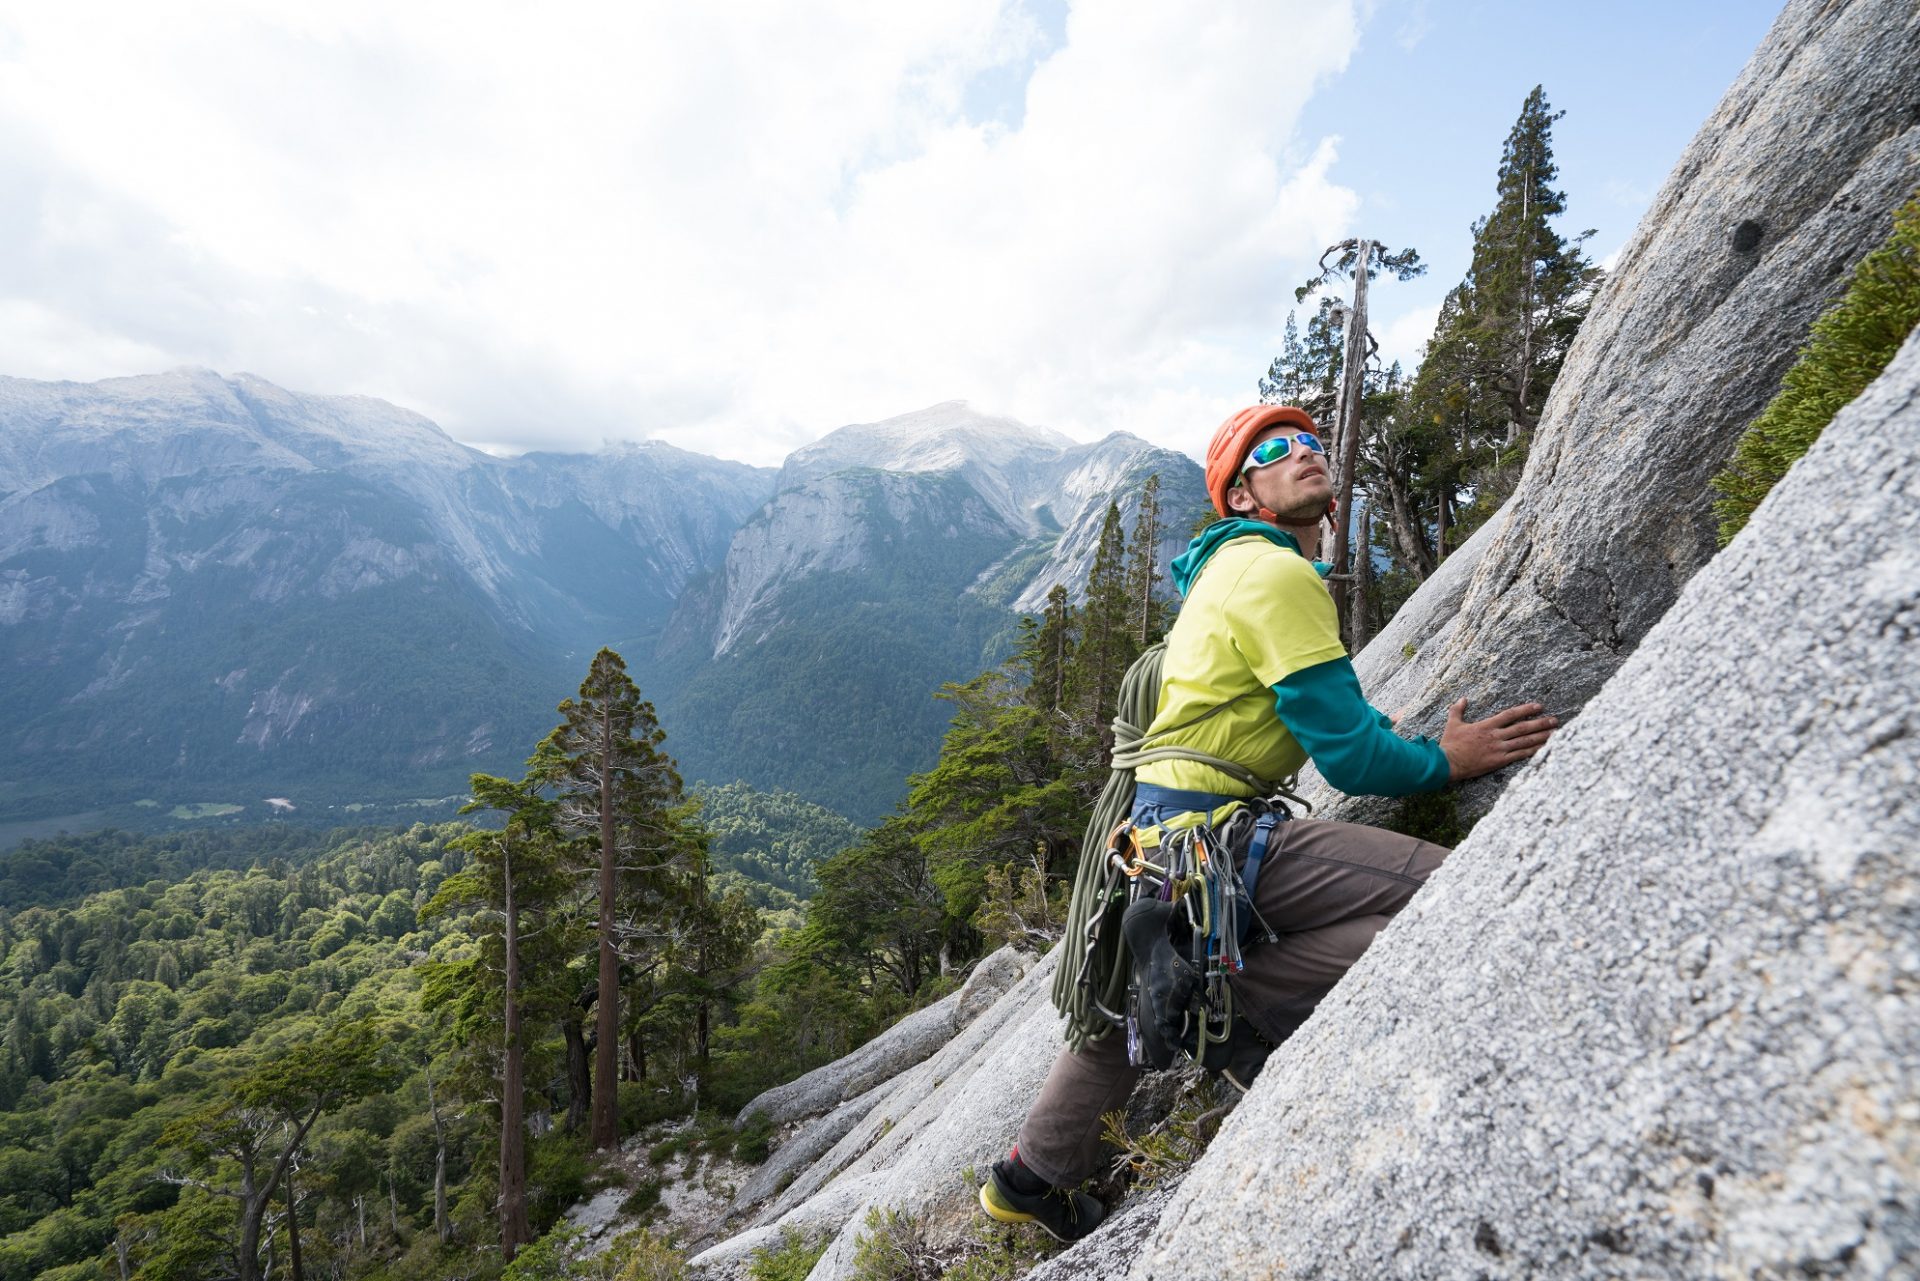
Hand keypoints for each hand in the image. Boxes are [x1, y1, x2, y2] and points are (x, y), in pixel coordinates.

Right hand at [1440, 699, 1557, 781]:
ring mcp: (1499, 749)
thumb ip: (1458, 710)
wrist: (1448, 763)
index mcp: (1486, 725)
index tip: (1539, 706)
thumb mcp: (1452, 723)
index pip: (1510, 714)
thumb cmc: (1450, 744)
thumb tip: (1463, 698)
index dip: (1525, 709)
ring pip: (1524, 741)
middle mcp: (1496, 736)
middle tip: (1555, 720)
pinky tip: (1543, 749)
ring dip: (1541, 737)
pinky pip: (1519, 756)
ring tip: (1555, 733)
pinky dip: (1532, 751)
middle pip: (1522, 727)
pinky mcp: (1499, 761)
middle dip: (1540, 723)